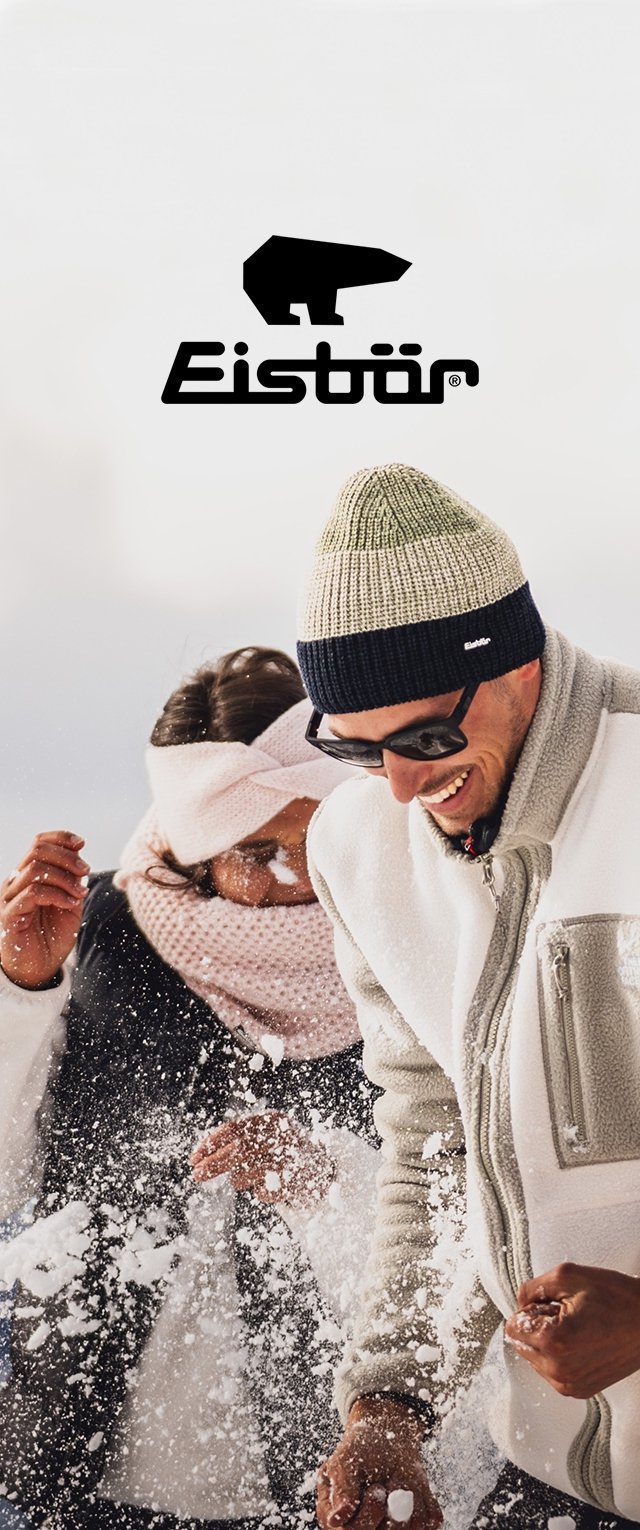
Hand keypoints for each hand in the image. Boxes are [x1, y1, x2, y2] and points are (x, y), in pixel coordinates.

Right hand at [0, 831, 87, 988]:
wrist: (39, 970)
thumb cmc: (52, 938)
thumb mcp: (70, 905)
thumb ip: (73, 882)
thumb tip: (80, 858)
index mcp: (29, 876)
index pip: (39, 843)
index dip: (60, 838)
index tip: (81, 844)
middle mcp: (16, 883)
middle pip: (37, 851)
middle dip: (67, 857)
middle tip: (85, 871)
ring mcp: (10, 898)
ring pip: (35, 870)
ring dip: (64, 878)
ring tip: (79, 893)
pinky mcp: (8, 915)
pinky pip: (32, 893)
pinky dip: (56, 894)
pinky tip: (70, 903)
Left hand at [191, 1109, 335, 1208]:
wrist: (324, 1168)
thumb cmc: (283, 1151)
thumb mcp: (264, 1137)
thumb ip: (238, 1141)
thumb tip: (201, 1157)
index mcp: (272, 1120)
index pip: (234, 1129)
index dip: (211, 1143)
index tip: (193, 1158)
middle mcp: (283, 1135)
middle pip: (238, 1151)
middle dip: (214, 1164)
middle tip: (196, 1175)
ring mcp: (290, 1158)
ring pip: (245, 1174)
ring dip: (240, 1180)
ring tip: (253, 1176)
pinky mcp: (295, 1182)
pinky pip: (262, 1192)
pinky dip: (261, 1191)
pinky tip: (273, 1184)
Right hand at [316, 1397, 441, 1529]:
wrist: (385, 1438)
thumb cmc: (359, 1450)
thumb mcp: (344, 1462)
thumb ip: (341, 1490)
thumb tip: (336, 1519)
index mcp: (341, 1521)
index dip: (368, 1513)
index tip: (374, 1487)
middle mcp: (366, 1529)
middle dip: (389, 1505)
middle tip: (384, 1484)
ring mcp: (391, 1528)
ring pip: (410, 1528)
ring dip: (406, 1499)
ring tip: (394, 1480)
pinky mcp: (416, 1522)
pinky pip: (429, 1521)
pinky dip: (424, 1500)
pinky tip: (411, 1486)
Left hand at [505, 1261, 639, 1396]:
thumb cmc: (619, 1299)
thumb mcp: (569, 1276)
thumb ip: (533, 1288)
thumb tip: (519, 1302)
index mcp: (554, 1341)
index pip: (513, 1327)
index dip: (530, 1309)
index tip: (550, 1304)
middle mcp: (559, 1370)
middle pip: (521, 1343)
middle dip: (537, 1326)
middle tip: (566, 1314)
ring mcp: (569, 1384)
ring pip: (534, 1358)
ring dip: (548, 1341)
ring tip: (578, 1327)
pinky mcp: (579, 1390)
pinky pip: (551, 1370)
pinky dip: (560, 1355)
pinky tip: (583, 1341)